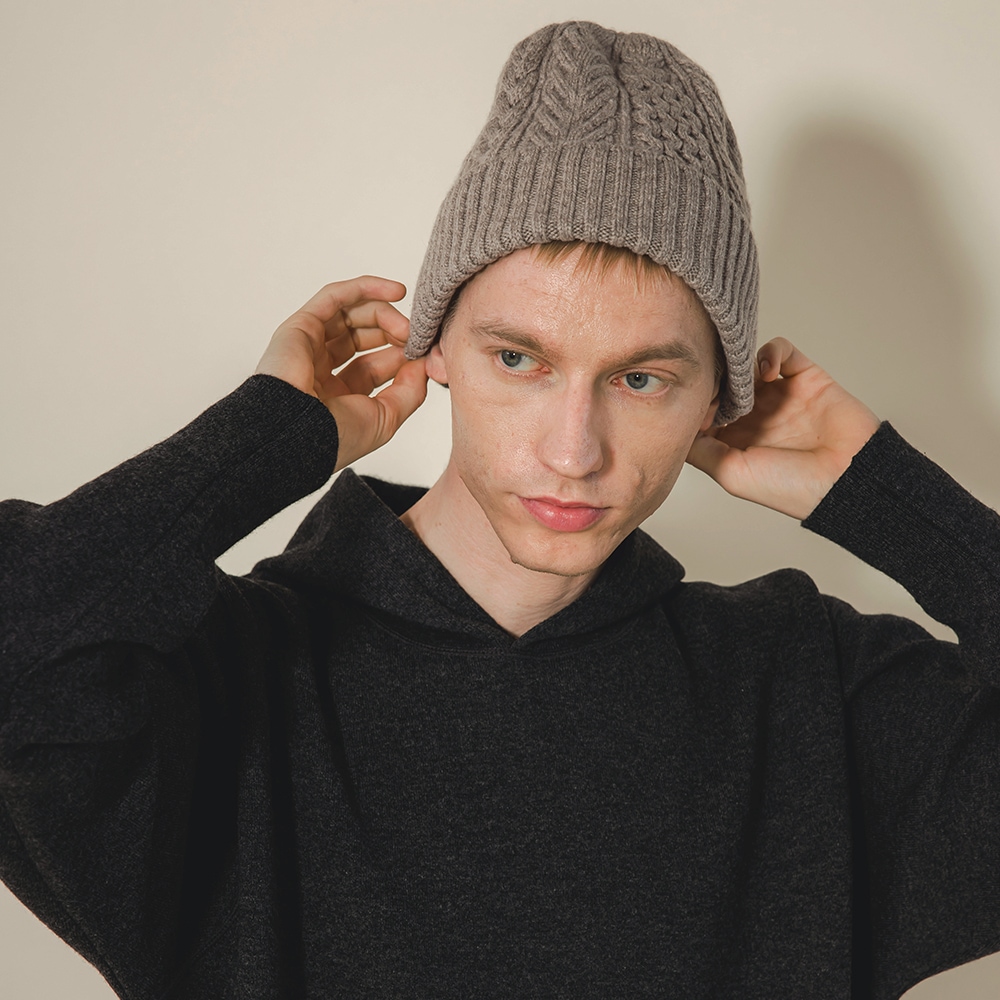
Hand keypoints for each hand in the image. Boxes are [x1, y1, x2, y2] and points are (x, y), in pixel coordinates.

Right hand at [255, 276, 427, 471]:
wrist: (299, 433)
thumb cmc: (336, 436)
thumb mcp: (387, 418)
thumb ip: (410, 391)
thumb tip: (423, 363)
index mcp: (338, 395)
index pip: (377, 365)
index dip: (403, 356)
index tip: (426, 355)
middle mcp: (322, 369)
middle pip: (365, 336)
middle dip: (395, 333)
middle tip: (417, 338)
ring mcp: (309, 346)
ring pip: (353, 315)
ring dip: (386, 314)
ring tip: (408, 327)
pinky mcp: (301, 325)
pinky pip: (335, 297)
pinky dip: (365, 288)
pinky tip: (396, 291)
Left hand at [686, 337, 879, 519]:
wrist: (847, 479)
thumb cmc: (790, 487)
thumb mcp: (730, 474)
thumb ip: (700, 449)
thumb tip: (676, 428)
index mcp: (734, 439)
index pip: (703, 409)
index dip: (694, 401)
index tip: (691, 403)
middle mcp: (755, 415)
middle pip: (722, 382)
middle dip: (713, 379)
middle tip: (711, 384)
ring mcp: (779, 395)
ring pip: (746, 364)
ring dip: (737, 366)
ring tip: (739, 381)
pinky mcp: (805, 376)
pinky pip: (780, 350)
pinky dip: (769, 352)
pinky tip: (766, 371)